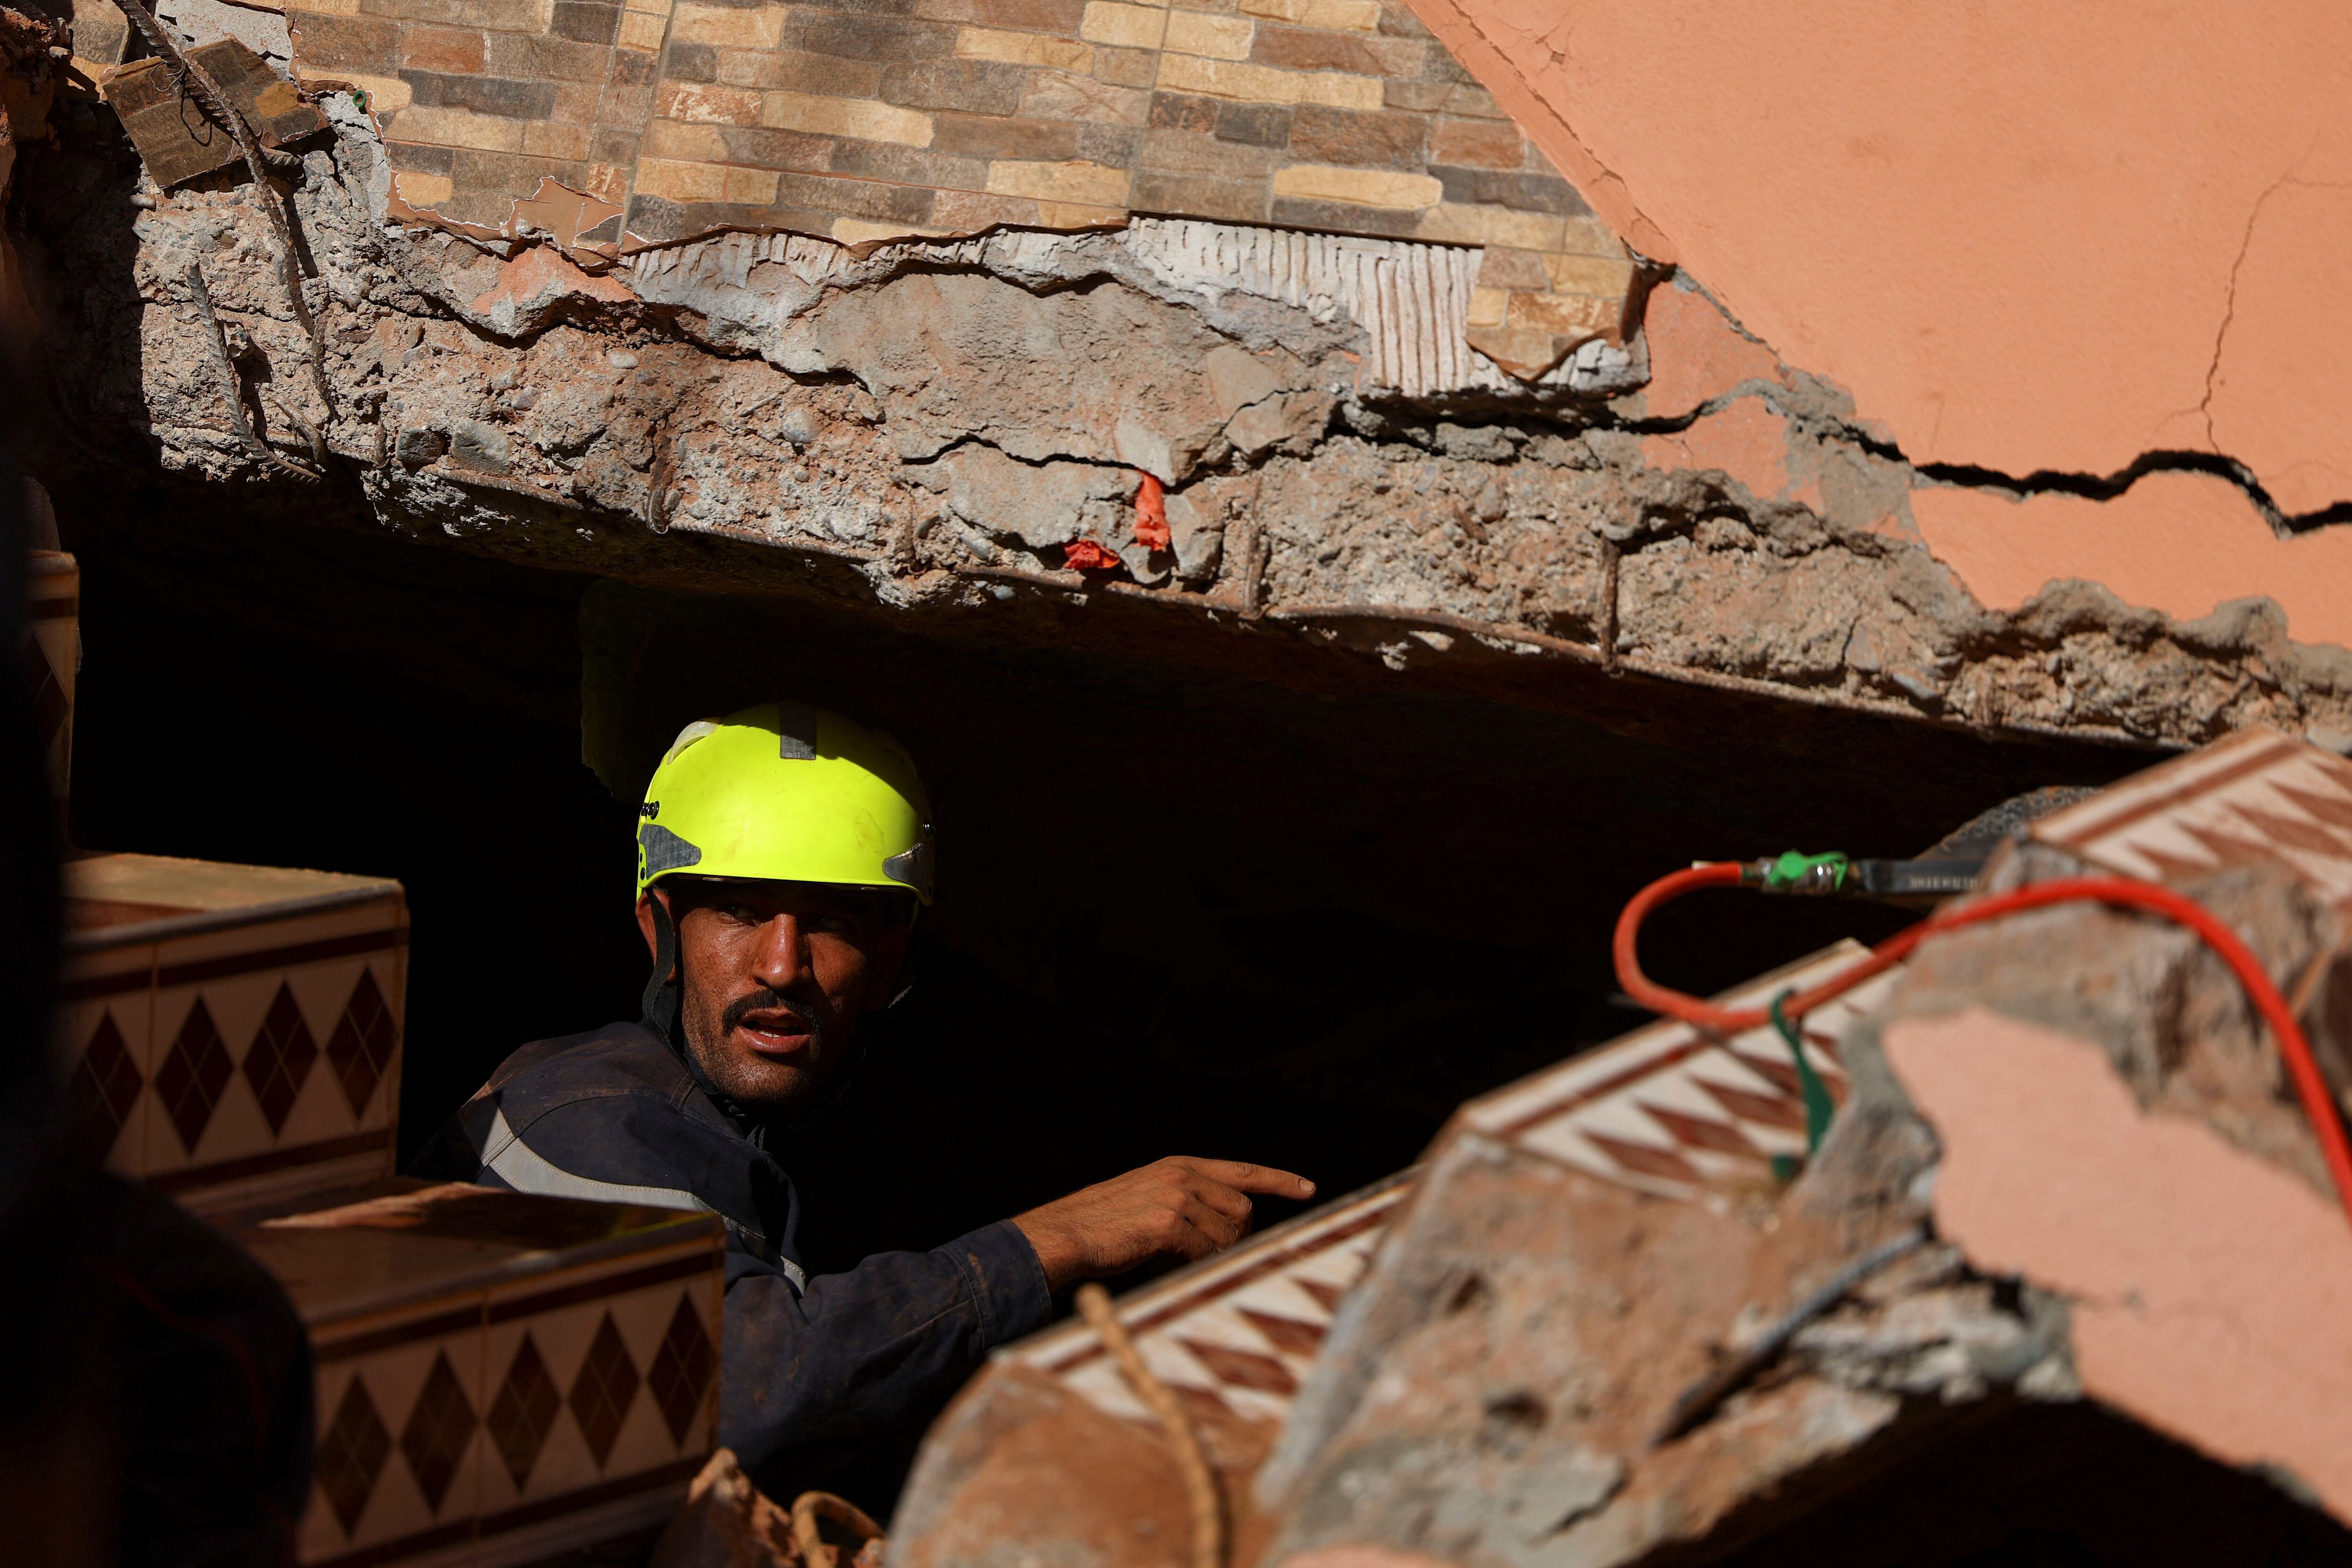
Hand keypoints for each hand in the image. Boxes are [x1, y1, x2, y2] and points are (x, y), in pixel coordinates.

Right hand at [1012, 1157, 1315, 1291]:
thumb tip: (1227, 1230)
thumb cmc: (1103, 1228)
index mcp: (1178, 1166)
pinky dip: (1196, 1264)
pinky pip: (1204, 1251)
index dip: (1278, 1180)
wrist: (1063, 1235)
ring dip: (1213, 1254)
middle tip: (1207, 1254)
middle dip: (1237, 1237)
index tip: (1307, 1188)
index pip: (1242, 1171)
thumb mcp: (1148, 1201)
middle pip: (1242, 1209)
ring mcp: (1175, 1196)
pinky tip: (1169, 1263)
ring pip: (1227, 1234)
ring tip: (1177, 1259)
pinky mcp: (1167, 1222)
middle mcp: (1181, 1175)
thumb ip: (1187, 1205)